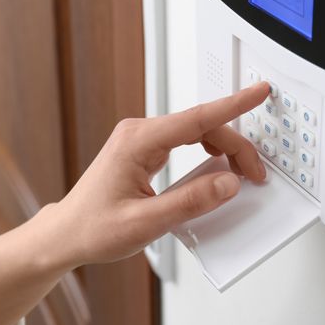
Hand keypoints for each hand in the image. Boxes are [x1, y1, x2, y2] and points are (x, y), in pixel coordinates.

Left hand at [44, 81, 270, 267]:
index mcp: (138, 141)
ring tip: (240, 173)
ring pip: (195, 133)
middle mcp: (138, 133)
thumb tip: (227, 183)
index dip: (233, 105)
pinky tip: (216, 168)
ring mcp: (140, 140)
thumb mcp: (146, 222)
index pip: (197, 118)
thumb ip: (191, 202)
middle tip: (254, 174)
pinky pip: (183, 141)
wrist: (67, 234)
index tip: (258, 91)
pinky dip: (206, 152)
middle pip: (201, 126)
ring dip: (222, 149)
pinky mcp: (143, 150)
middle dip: (234, 146)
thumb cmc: (94, 228)